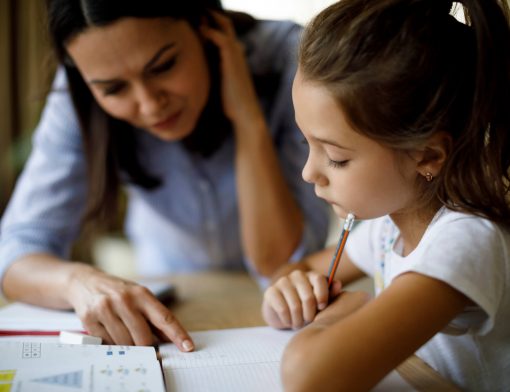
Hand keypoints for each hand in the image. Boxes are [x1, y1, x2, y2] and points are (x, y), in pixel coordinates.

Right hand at [66, 265, 193, 350]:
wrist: (85, 282)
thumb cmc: (118, 292)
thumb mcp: (138, 297)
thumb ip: (154, 317)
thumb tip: (171, 339)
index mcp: (142, 294)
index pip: (164, 318)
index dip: (177, 334)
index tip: (188, 347)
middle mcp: (124, 300)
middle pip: (144, 338)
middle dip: (147, 346)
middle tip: (144, 344)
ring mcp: (106, 308)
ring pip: (125, 344)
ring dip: (128, 346)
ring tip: (124, 333)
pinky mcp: (89, 318)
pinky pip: (107, 344)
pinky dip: (112, 344)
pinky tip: (110, 331)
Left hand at [200, 12, 264, 129]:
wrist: (244, 113)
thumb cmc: (232, 103)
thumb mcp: (221, 84)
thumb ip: (214, 74)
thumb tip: (200, 73)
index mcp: (234, 56)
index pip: (224, 32)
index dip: (212, 24)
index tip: (197, 21)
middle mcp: (236, 51)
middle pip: (226, 25)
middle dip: (212, 17)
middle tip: (196, 12)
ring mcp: (236, 54)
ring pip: (224, 27)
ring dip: (210, 19)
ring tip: (197, 13)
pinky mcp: (232, 60)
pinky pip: (221, 38)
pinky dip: (210, 31)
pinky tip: (200, 30)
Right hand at [262, 270, 342, 328]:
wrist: (283, 314)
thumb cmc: (306, 307)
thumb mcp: (320, 303)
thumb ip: (330, 294)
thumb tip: (338, 284)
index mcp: (311, 275)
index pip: (319, 279)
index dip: (322, 295)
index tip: (322, 308)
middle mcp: (297, 275)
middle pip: (308, 297)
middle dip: (310, 314)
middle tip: (308, 321)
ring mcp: (282, 282)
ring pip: (295, 306)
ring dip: (298, 320)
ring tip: (299, 324)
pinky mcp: (271, 291)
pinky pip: (283, 309)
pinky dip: (287, 320)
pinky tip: (288, 321)